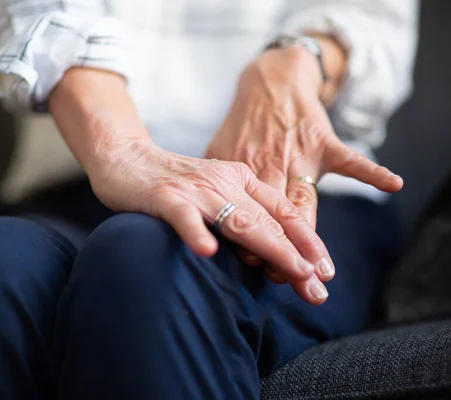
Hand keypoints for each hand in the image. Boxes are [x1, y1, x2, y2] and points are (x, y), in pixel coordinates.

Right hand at [49, 67, 333, 304]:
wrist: (125, 156)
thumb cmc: (171, 182)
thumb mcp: (214, 191)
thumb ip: (238, 213)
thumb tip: (265, 255)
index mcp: (241, 179)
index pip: (283, 212)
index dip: (308, 240)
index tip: (325, 271)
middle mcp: (225, 182)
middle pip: (268, 222)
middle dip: (297, 257)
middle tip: (317, 290)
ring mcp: (196, 189)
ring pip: (238, 219)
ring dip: (269, 248)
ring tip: (293, 273)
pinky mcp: (165, 196)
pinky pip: (183, 216)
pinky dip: (196, 232)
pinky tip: (206, 252)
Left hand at [205, 44, 402, 281]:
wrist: (270, 84)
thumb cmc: (244, 126)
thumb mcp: (221, 152)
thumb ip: (214, 182)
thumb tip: (198, 213)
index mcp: (244, 174)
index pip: (249, 215)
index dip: (255, 242)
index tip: (260, 269)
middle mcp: (270, 168)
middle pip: (275, 218)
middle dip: (284, 251)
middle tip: (291, 281)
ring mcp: (298, 155)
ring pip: (305, 200)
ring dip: (312, 234)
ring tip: (322, 269)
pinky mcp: (323, 142)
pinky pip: (350, 159)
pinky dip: (371, 172)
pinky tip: (392, 184)